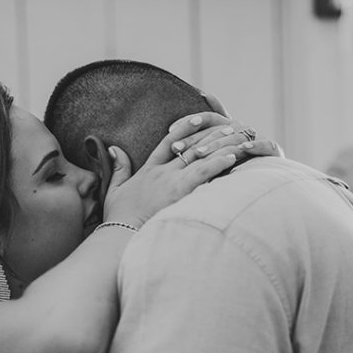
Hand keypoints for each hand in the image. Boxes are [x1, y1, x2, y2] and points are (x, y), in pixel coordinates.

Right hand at [103, 112, 257, 226]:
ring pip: (200, 157)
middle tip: (228, 126)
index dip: (184, 129)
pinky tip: (232, 158)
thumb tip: (114, 149)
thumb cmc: (117, 218)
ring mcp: (171, 181)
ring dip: (220, 147)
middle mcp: (163, 172)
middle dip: (211, 135)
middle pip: (191, 146)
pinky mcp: (179, 193)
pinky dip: (218, 164)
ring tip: (238, 139)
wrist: (119, 234)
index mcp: (148, 170)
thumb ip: (118, 167)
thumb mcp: (114, 189)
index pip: (168, 142)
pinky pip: (203, 173)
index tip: (198, 119)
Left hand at [168, 117, 282, 165]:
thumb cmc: (233, 174)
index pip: (208, 118)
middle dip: (197, 139)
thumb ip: (197, 144)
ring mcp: (260, 140)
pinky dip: (255, 146)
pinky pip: (268, 145)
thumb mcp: (211, 162)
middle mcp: (244, 130)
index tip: (169, 133)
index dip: (190, 122)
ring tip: (200, 154)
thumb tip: (182, 120)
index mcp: (229, 128)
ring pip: (239, 137)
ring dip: (219, 145)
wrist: (265, 191)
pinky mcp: (276, 152)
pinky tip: (242, 150)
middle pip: (219, 128)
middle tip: (177, 149)